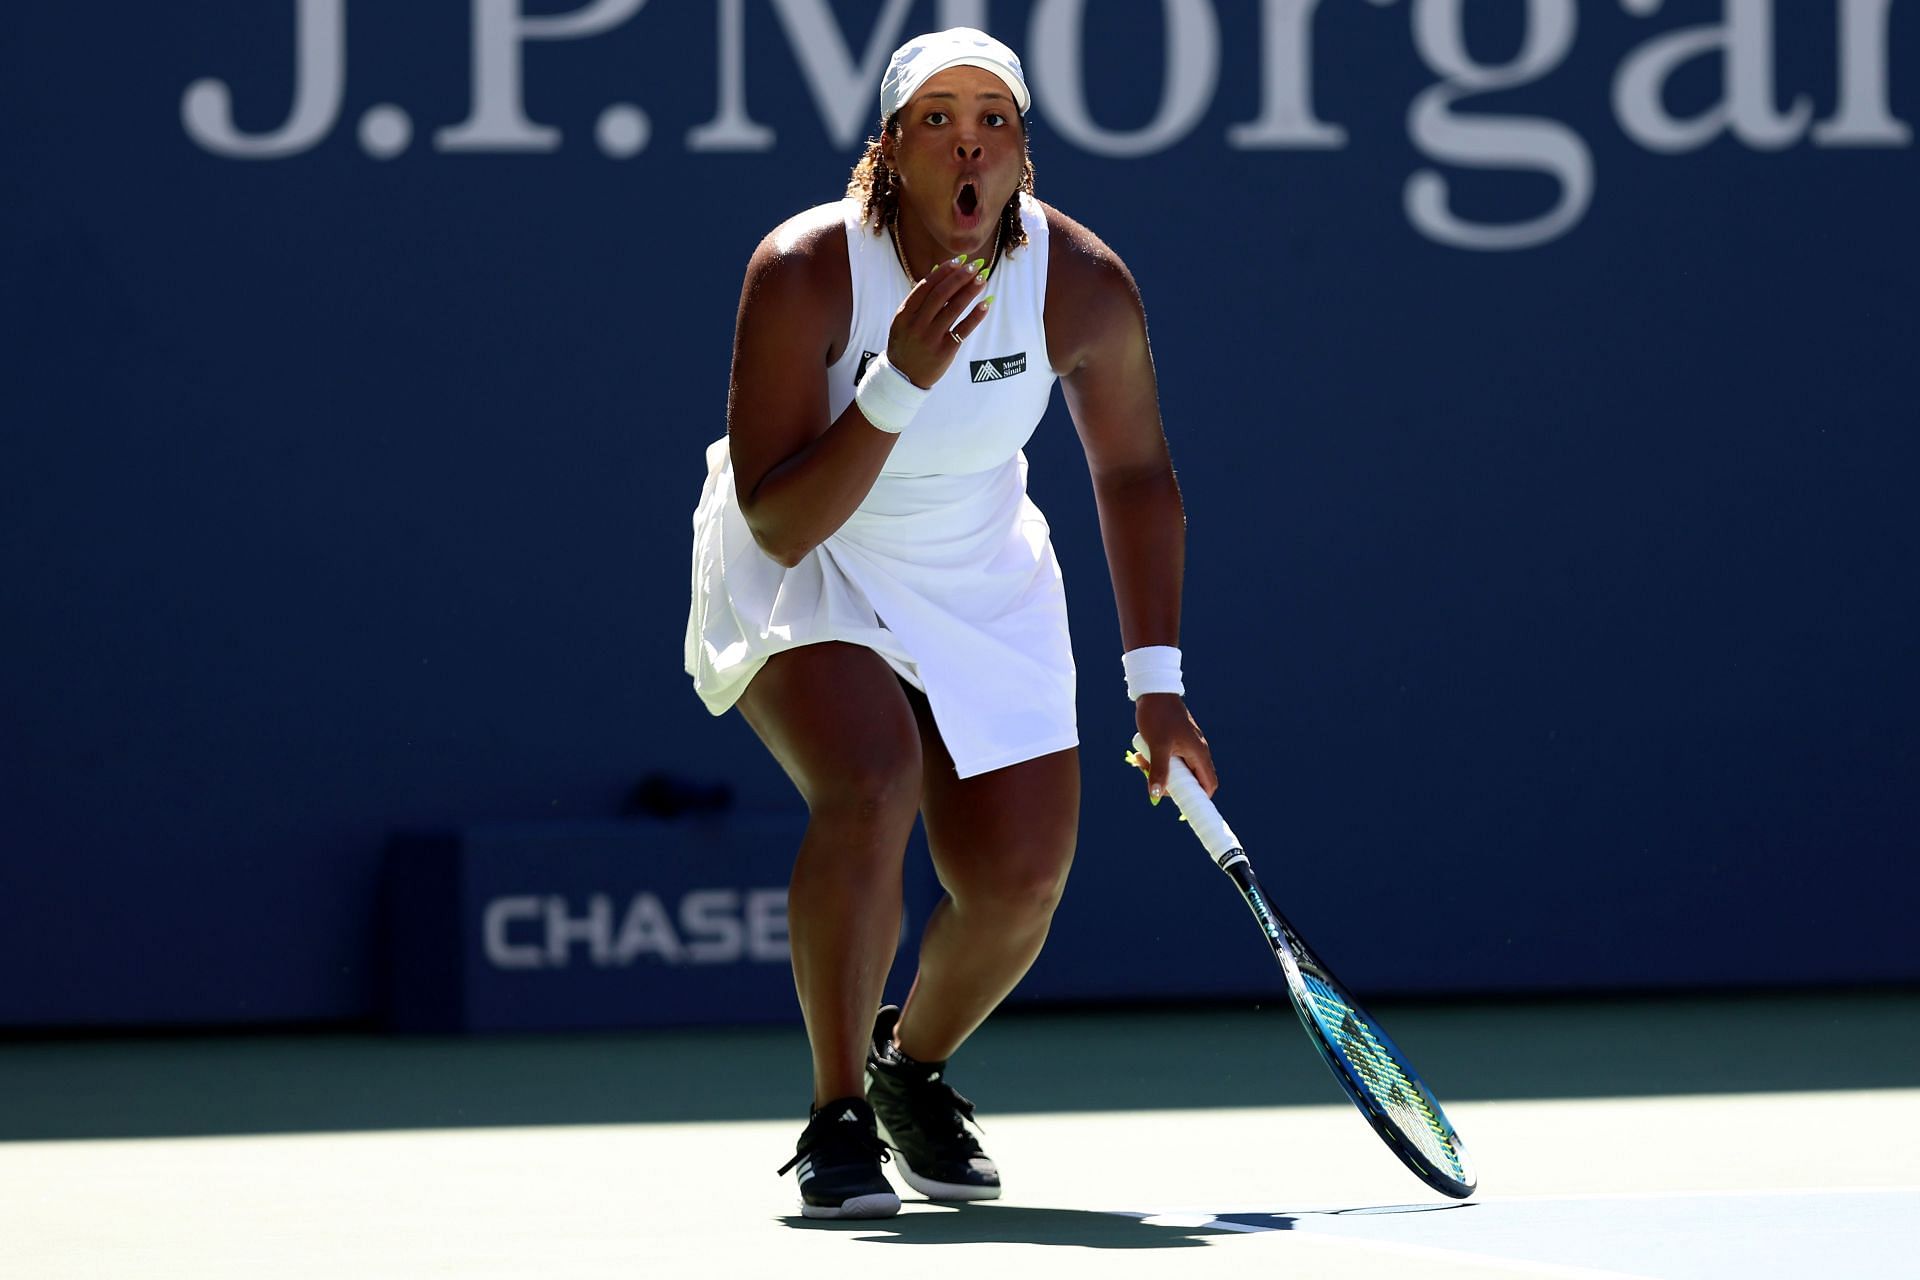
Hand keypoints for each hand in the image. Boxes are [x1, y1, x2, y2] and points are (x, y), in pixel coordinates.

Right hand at [888, 256, 991, 388]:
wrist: (903, 376)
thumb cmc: (906, 343)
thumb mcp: (904, 320)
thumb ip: (919, 299)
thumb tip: (939, 271)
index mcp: (905, 313)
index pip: (926, 286)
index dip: (944, 271)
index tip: (958, 262)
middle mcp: (917, 324)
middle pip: (941, 294)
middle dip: (959, 277)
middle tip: (975, 267)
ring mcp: (931, 338)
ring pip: (954, 308)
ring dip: (970, 291)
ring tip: (982, 279)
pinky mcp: (945, 351)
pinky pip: (963, 329)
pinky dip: (976, 315)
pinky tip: (986, 304)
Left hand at [1133, 694, 1217, 800]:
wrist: (1153, 692)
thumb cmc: (1158, 716)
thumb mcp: (1157, 746)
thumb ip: (1159, 771)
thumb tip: (1156, 796)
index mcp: (1199, 753)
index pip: (1208, 785)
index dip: (1198, 799)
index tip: (1180, 804)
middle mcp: (1197, 751)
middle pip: (1189, 780)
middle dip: (1169, 783)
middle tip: (1151, 778)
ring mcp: (1187, 746)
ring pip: (1176, 770)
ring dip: (1159, 771)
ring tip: (1142, 761)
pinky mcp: (1176, 742)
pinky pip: (1169, 759)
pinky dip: (1156, 761)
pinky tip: (1142, 754)